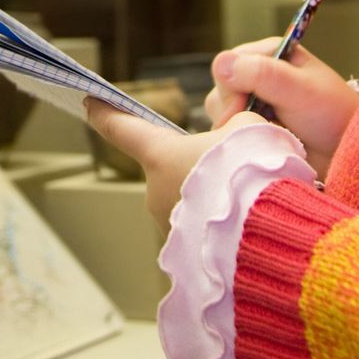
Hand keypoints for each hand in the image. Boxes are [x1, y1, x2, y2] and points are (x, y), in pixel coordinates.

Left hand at [85, 101, 267, 231]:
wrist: (267, 232)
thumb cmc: (252, 174)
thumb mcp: (248, 127)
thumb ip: (234, 122)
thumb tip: (234, 127)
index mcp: (160, 154)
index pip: (121, 128)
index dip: (105, 112)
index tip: (90, 104)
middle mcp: (155, 191)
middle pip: (169, 167)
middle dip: (197, 165)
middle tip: (236, 166)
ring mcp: (167, 226)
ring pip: (187, 200)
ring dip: (211, 196)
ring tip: (247, 198)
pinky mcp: (185, 254)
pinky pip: (200, 228)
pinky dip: (218, 223)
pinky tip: (245, 223)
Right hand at [206, 38, 358, 178]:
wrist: (349, 151)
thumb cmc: (333, 115)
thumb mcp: (300, 90)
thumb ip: (262, 74)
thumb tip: (222, 64)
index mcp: (269, 54)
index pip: (225, 64)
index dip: (232, 89)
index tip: (249, 109)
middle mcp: (257, 76)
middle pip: (220, 91)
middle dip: (236, 112)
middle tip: (264, 126)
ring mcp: (255, 103)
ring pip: (221, 115)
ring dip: (240, 129)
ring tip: (270, 136)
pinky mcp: (255, 127)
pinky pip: (230, 133)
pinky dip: (242, 141)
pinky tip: (264, 145)